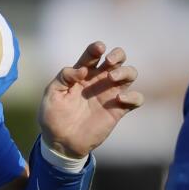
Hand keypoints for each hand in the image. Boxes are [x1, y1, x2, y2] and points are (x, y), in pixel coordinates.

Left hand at [38, 41, 143, 158]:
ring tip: (111, 78)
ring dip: (125, 71)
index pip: (92, 55)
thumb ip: (63, 77)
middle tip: (109, 61)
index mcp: (82, 74)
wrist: (60, 140)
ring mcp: (109, 94)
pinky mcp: (118, 110)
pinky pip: (136, 99)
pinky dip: (133, 96)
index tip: (98, 49)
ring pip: (130, 74)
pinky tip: (120, 100)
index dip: (96, 49)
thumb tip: (81, 70)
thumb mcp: (52, 93)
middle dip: (117, 55)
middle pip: (117, 59)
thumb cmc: (53, 115)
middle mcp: (98, 81)